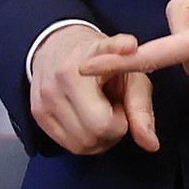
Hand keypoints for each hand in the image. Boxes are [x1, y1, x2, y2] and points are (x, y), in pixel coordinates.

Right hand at [29, 22, 160, 155]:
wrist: (61, 42)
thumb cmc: (102, 56)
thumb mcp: (130, 72)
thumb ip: (141, 108)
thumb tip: (151, 144)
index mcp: (79, 72)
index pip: (102, 123)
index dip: (121, 122)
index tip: (121, 104)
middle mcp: (56, 87)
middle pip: (91, 137)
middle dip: (111, 131)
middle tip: (112, 109)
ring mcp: (43, 101)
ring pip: (80, 145)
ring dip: (97, 138)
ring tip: (99, 112)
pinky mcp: (37, 113)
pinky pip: (67, 145)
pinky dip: (83, 139)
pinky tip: (86, 119)